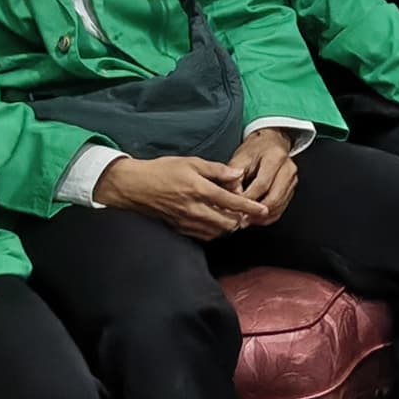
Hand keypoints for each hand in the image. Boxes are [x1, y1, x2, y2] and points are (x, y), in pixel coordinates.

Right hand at [98, 152, 255, 239]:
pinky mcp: (179, 229)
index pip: (231, 201)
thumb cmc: (162, 171)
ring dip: (228, 227)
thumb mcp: (191, 163)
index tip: (263, 210)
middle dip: (240, 220)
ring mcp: (186, 221)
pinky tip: (216, 224)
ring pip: (216, 232)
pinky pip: (203, 235)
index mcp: (199, 189)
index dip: (250, 207)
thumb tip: (238, 174)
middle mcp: (194, 209)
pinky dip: (214, 232)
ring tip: (234, 219)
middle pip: (227, 222)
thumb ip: (216, 170)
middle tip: (247, 214)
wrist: (135, 187)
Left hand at [231, 127, 302, 222]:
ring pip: (279, 205)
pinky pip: (282, 208)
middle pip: (274, 198)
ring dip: (262, 217)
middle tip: (241, 220)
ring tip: (246, 221)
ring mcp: (292, 180)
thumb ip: (234, 177)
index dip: (248, 198)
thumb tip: (232, 197)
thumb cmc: (255, 150)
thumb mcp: (240, 157)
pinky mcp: (292, 189)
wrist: (271, 143)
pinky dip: (269, 217)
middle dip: (256, 212)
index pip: (262, 184)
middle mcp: (288, 168)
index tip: (235, 207)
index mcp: (275, 157)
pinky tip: (256, 219)